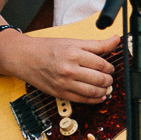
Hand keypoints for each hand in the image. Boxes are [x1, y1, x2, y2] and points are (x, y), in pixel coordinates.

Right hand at [0, 31, 118, 104]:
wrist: (23, 57)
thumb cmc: (47, 48)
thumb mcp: (73, 42)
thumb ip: (97, 44)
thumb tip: (117, 39)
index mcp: (74, 54)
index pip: (102, 64)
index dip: (110, 68)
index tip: (110, 68)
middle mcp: (69, 69)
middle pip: (100, 79)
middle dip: (108, 80)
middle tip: (109, 78)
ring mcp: (64, 83)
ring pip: (93, 91)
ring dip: (104, 90)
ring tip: (105, 86)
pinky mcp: (60, 93)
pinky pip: (82, 100)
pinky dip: (94, 99)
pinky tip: (99, 96)